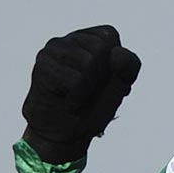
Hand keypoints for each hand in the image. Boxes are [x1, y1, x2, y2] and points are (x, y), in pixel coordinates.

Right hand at [22, 25, 140, 163]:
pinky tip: (67, 102)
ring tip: (76, 97)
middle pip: (99, 49)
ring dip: (88, 91)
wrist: (67, 136)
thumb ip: (129, 66)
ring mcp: (54, 50)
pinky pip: (75, 80)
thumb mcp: (120, 86)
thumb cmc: (92, 108)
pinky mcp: (44, 66)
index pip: (110, 36)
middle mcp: (70, 38)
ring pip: (87, 63)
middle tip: (87, 92)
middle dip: (99, 79)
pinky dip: (77, 99)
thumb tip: (117, 54)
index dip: (112, 66)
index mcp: (90, 37)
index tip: (101, 82)